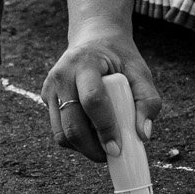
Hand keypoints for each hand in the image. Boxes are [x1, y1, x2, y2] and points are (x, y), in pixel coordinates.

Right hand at [43, 27, 161, 161]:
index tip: (118, 148)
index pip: (92, 100)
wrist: (94, 38)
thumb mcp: (140, 72)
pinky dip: (76, 141)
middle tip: (113, 155)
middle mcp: (62, 75)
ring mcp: (50, 87)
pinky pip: (59, 130)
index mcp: (85, 63)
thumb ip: (148, 101)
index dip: (105, 128)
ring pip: (61, 133)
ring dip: (83, 148)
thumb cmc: (119, 57)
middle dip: (92, 148)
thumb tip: (143, 135)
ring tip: (104, 146)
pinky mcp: (46, 97)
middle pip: (72, 124)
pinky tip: (92, 135)